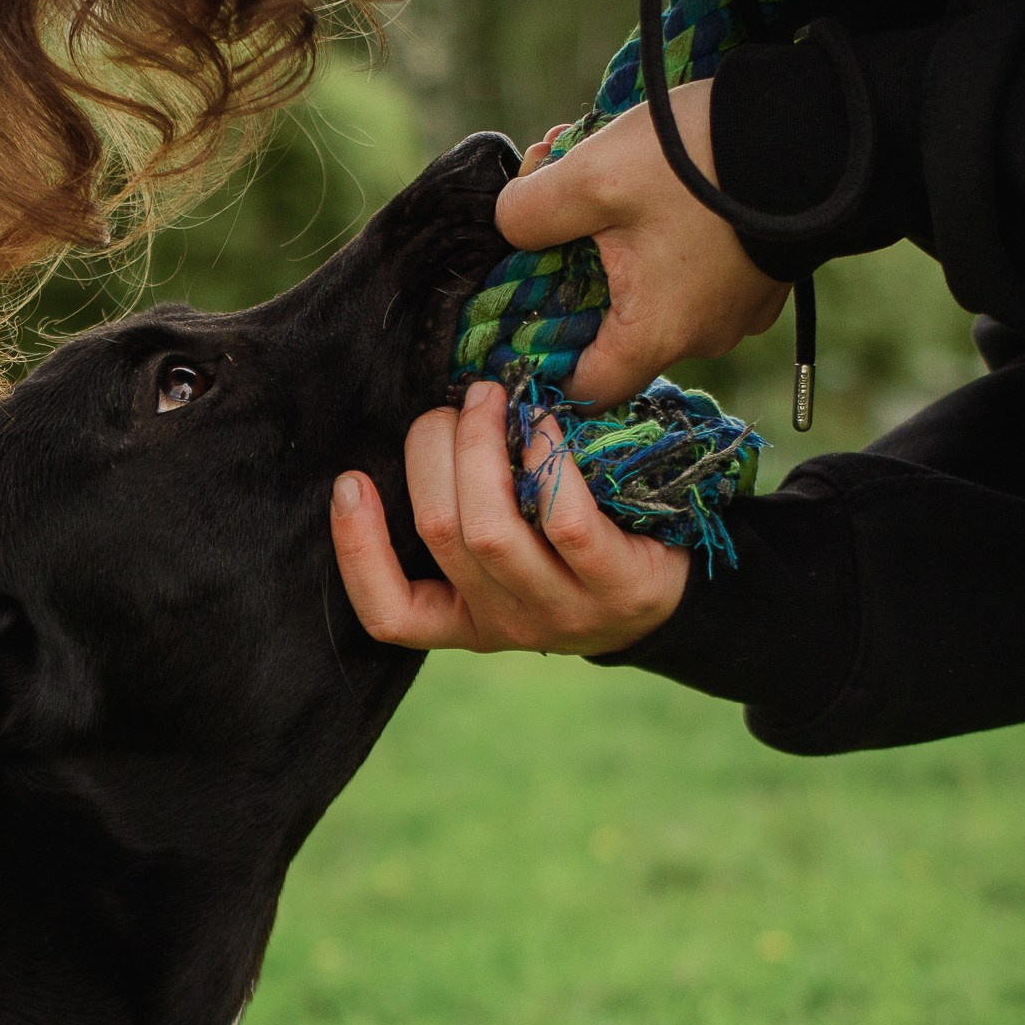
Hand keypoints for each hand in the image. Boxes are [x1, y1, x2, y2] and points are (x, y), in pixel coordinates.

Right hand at [331, 380, 688, 655]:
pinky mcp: (616, 587)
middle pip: (440, 535)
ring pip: (490, 529)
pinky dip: (543, 461)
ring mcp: (562, 612)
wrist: (675, 595)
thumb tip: (423, 430)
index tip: (348, 481)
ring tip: (489, 400)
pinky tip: (543, 424)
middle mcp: (507, 625)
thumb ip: (465, 517)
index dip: (358, 549)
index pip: (390, 614)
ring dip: (479, 448)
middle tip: (450, 406)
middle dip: (431, 453)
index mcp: (467, 622)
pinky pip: (563, 519)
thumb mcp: (513, 555)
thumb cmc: (575, 553)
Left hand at [498, 87, 786, 407]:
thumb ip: (529, 212)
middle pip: (612, 331)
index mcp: (655, 335)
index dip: (540, 359)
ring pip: (651, 293)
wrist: (813, 125)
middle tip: (551, 207)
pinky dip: (661, 239)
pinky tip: (648, 181)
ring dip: (613, 243)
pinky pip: (693, 274)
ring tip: (593, 171)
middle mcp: (701, 338)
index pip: (583, 387)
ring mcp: (738, 310)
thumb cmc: (699, 162)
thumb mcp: (591, 176)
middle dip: (570, 272)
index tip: (515, 314)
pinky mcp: (759, 275)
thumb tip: (510, 227)